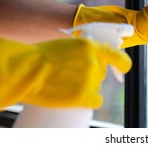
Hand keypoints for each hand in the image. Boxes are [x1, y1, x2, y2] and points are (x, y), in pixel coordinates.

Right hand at [0, 38, 130, 112]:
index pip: (118, 57)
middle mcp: (95, 62)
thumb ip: (84, 52)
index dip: (122, 64)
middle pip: (101, 74)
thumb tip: (94, 59)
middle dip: (89, 76)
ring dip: (84, 87)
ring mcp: (91, 79)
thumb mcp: (68, 45)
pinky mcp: (84, 95)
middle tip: (69, 75)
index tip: (122, 68)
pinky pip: (95, 100)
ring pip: (95, 87)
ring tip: (63, 84)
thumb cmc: (41, 57)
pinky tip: (77, 98)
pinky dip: (88, 100)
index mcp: (92, 47)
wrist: (25, 69)